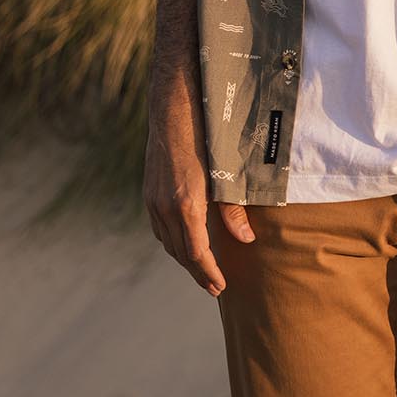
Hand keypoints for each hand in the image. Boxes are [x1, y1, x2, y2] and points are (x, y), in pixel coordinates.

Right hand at [143, 114, 254, 297]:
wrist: (174, 109)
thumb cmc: (207, 138)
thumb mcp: (226, 174)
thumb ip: (234, 210)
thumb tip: (247, 240)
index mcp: (186, 204)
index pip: (196, 253)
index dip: (209, 273)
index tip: (220, 287)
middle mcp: (165, 206)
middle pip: (180, 253)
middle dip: (198, 272)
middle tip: (215, 287)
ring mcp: (153, 199)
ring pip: (168, 241)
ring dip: (184, 258)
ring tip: (202, 269)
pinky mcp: (149, 191)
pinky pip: (160, 227)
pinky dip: (173, 240)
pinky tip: (184, 240)